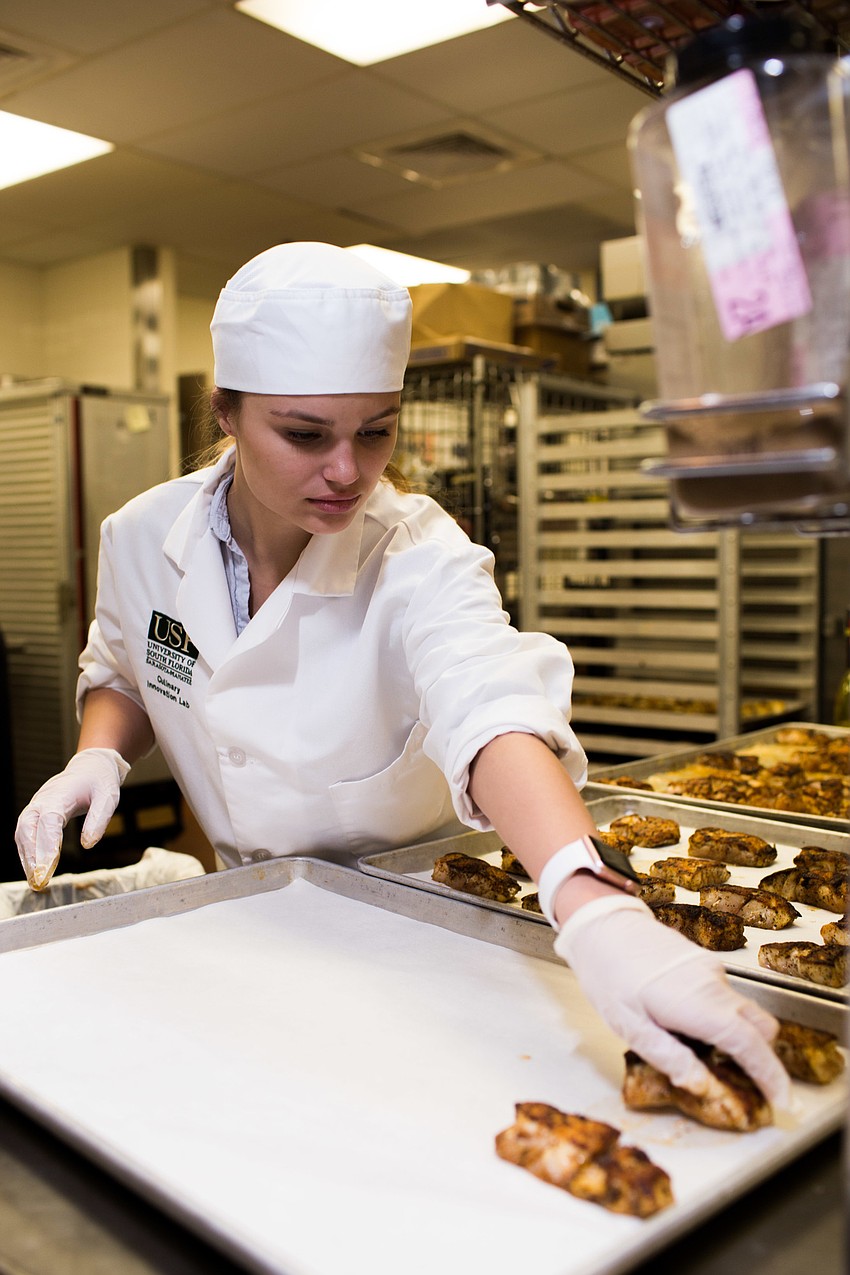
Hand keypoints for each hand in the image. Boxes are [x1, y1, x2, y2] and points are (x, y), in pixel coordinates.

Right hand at [15, 748, 130, 890]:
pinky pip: (26, 833)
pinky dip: (28, 851)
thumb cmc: (100, 782)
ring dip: (27, 857)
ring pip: (23, 833)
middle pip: (28, 829)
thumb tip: (88, 845)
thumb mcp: (108, 797)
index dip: (46, 845)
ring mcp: (36, 806)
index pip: (48, 822)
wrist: (90, 766)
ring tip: (36, 881)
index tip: (48, 868)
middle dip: (31, 856)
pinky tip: (35, 868)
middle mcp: (42, 800)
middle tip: (39, 880)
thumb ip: (99, 820)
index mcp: (59, 795)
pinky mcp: (36, 813)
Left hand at [554, 893, 791, 1110]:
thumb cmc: (609, 975)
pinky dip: (724, 1017)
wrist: (603, 924)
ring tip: (707, 1056)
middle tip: (746, 1084)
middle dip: (762, 1059)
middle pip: (761, 1028)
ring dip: (740, 1037)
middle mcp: (714, 985)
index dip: (771, 1076)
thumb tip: (704, 1087)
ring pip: (745, 1011)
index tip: (783, 1101)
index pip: (750, 1044)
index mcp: (698, 1004)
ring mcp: (712, 971)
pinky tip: (692, 1026)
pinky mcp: (705, 963)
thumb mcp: (629, 1027)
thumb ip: (670, 1058)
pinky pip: (728, 997)